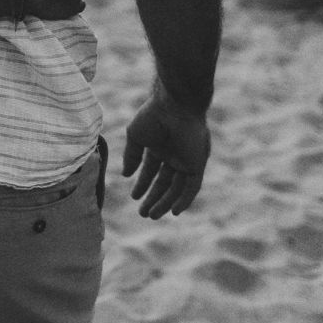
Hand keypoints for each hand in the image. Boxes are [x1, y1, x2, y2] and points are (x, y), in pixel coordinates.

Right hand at [121, 90, 209, 218]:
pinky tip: (174, 211)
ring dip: (165, 203)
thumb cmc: (153, 116)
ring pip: (177, 188)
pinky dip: (184, 200)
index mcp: (159, 146)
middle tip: (142, 213)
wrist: (173, 107)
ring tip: (151, 215)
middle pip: (164, 183)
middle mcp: (174, 155)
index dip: (143, 184)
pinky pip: (192, 187)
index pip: (151, 171)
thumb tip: (125, 174)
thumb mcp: (136, 137)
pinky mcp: (197, 164)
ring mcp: (186, 160)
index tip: (134, 196)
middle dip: (153, 198)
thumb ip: (131, 156)